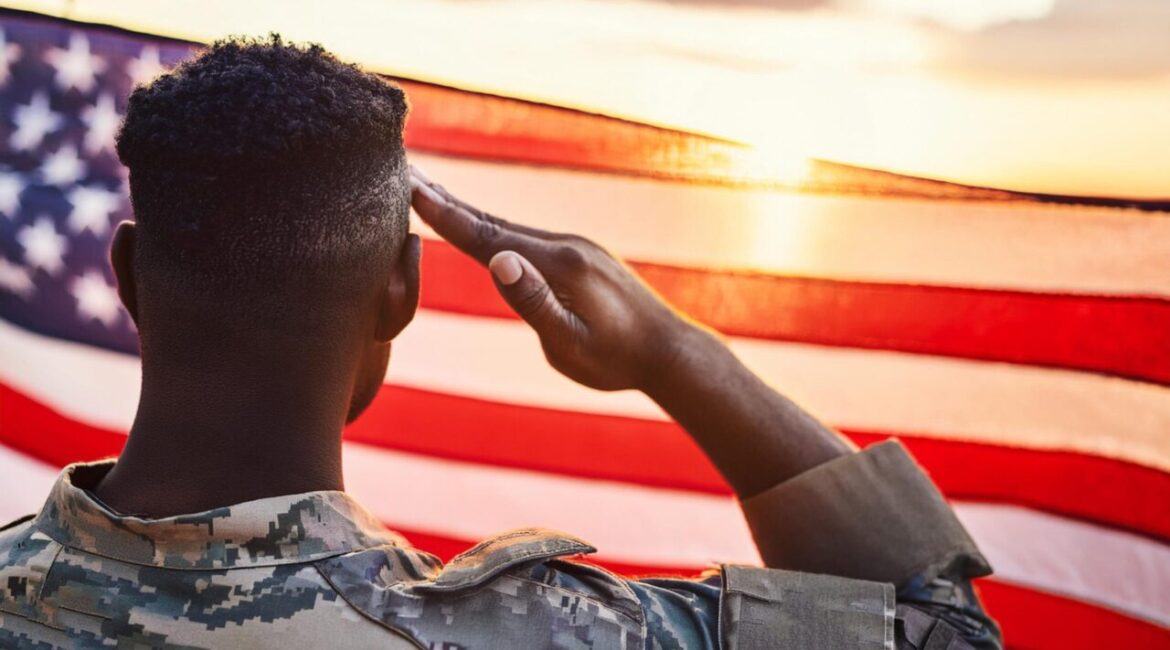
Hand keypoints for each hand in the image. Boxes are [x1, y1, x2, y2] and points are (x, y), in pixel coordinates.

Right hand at [410, 166, 697, 391]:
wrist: (671, 353)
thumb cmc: (617, 360)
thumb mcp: (570, 343)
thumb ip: (533, 303)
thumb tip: (497, 261)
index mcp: (557, 265)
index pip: (487, 236)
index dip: (444, 214)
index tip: (410, 185)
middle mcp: (566, 247)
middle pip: (495, 222)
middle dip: (449, 201)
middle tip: (409, 173)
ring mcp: (578, 249)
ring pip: (513, 229)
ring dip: (472, 213)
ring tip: (436, 196)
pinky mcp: (584, 258)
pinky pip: (531, 239)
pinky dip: (500, 229)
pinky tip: (489, 232)